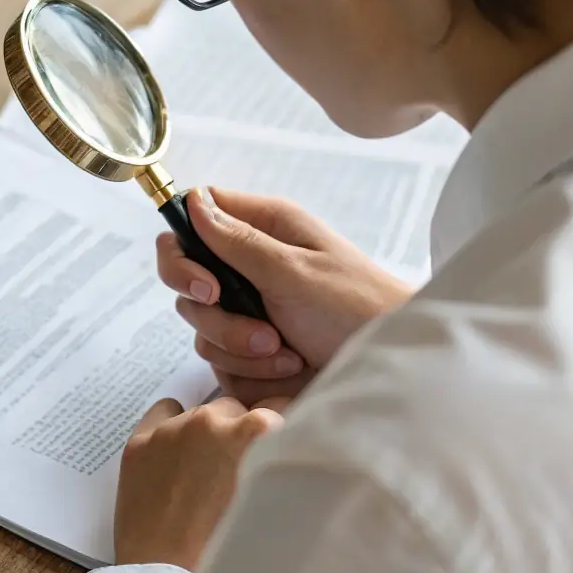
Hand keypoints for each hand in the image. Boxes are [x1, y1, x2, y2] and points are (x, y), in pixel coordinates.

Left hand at [115, 396, 285, 569]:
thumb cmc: (232, 554)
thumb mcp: (275, 505)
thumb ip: (284, 468)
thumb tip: (292, 449)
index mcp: (258, 433)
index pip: (278, 408)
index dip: (276, 430)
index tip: (271, 448)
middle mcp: (215, 419)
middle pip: (235, 409)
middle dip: (237, 433)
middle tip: (233, 472)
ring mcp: (173, 427)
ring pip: (199, 412)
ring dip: (205, 433)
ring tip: (200, 473)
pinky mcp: (141, 440)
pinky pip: (164, 410)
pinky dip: (170, 425)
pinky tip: (173, 456)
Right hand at [158, 188, 414, 405]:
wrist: (389, 364)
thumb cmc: (357, 307)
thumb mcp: (296, 271)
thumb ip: (238, 241)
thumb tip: (194, 201)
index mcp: (264, 228)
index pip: (193, 222)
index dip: (182, 252)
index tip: (204, 288)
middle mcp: (251, 264)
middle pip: (189, 284)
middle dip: (220, 317)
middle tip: (262, 331)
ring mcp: (250, 307)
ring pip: (203, 328)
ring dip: (241, 348)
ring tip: (288, 353)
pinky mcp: (251, 347)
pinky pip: (221, 361)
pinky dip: (251, 371)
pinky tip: (289, 369)